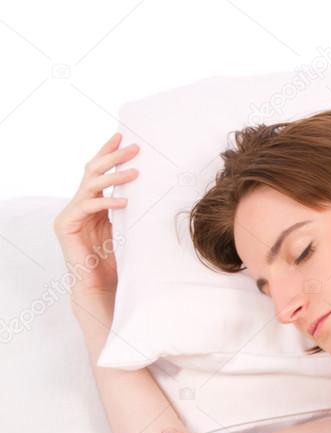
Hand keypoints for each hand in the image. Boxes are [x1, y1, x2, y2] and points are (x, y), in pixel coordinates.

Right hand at [52, 131, 139, 302]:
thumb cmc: (115, 260)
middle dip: (112, 157)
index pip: (98, 171)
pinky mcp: (66, 225)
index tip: (122, 137)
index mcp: (92, 203)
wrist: (99, 285)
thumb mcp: (126, 228)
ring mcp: (70, 214)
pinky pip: (87, 206)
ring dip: (113, 176)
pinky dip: (107, 201)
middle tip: (134, 147)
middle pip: (92, 172)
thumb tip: (152, 191)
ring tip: (135, 172)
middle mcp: (79, 204)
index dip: (108, 153)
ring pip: (90, 185)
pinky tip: (125, 201)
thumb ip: (130, 210)